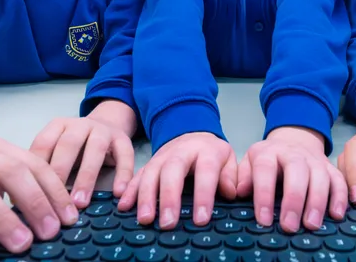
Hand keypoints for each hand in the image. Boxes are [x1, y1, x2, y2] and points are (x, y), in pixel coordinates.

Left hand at [30, 100, 137, 204]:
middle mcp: (80, 124)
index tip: (28, 193)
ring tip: (80, 203)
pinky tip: (118, 193)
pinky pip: (125, 155)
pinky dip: (123, 174)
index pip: (43, 143)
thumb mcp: (57, 150)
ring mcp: (103, 130)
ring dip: (87, 177)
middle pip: (68, 145)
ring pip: (95, 149)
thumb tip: (18, 200)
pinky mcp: (123, 139)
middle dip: (60, 172)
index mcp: (58, 126)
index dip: (36, 168)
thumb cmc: (76, 146)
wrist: (108, 124)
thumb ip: (43, 167)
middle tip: (53, 200)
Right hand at [116, 132, 236, 229]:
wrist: (192, 132)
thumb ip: (231, 176)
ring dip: (146, 197)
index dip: (203, 195)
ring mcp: (162, 156)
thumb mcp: (228, 159)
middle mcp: (181, 151)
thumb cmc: (212, 153)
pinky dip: (129, 191)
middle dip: (169, 197)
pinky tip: (124, 206)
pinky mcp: (149, 162)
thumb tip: (230, 192)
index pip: (206, 171)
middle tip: (169, 223)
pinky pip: (137, 175)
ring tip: (146, 219)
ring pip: (151, 173)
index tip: (201, 219)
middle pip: (173, 171)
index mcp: (206, 151)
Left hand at [237, 127, 346, 232]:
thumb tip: (240, 192)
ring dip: (318, 202)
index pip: (265, 169)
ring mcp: (314, 160)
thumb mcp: (250, 162)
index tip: (263, 220)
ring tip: (311, 225)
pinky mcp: (331, 167)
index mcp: (269, 152)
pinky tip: (337, 215)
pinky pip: (339, 180)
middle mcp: (294, 153)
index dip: (264, 195)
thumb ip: (243, 176)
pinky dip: (340, 197)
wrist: (295, 138)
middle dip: (294, 200)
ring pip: (320, 176)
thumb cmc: (269, 159)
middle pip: (297, 171)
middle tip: (289, 226)